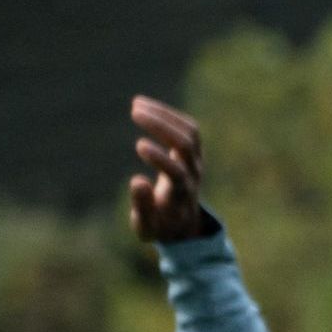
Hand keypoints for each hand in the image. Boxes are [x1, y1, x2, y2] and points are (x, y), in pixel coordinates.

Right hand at [126, 96, 215, 244]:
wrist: (183, 223)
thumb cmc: (160, 226)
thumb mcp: (147, 227)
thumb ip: (142, 206)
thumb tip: (136, 181)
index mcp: (181, 195)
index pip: (177, 173)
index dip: (160, 159)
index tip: (139, 145)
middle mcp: (193, 175)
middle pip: (186, 145)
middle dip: (162, 127)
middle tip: (135, 112)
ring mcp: (196, 162)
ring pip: (189, 132)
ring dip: (164, 115)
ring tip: (136, 103)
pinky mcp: (193, 153)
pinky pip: (187, 128)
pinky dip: (167, 114)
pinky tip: (143, 105)